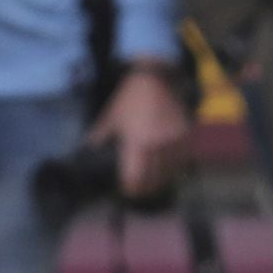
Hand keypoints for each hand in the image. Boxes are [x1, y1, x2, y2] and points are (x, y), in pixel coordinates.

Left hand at [91, 63, 190, 198]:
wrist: (155, 79)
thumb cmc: (128, 100)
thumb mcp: (109, 120)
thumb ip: (97, 140)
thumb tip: (84, 156)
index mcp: (138, 144)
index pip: (136, 179)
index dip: (131, 189)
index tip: (126, 192)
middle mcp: (159, 145)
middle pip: (154, 180)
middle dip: (145, 189)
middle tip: (138, 193)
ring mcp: (176, 140)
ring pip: (170, 173)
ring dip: (161, 182)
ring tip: (152, 186)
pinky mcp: (187, 135)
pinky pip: (183, 160)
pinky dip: (175, 169)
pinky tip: (167, 173)